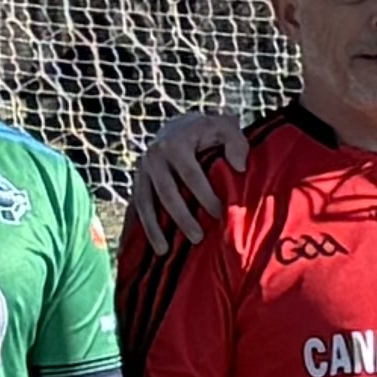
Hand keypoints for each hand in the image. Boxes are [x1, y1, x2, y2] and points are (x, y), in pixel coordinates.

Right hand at [123, 106, 249, 246]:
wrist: (178, 126)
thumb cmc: (208, 132)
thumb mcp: (225, 128)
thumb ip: (236, 143)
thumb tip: (239, 167)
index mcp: (175, 144)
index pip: (191, 174)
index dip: (205, 195)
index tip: (219, 214)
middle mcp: (154, 156)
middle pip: (167, 192)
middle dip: (182, 217)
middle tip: (198, 238)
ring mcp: (142, 169)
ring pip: (145, 202)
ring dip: (154, 228)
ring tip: (164, 251)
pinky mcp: (137, 181)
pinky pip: (137, 206)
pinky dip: (144, 226)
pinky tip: (153, 244)